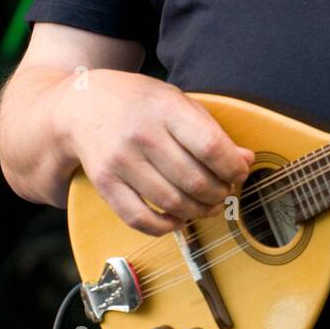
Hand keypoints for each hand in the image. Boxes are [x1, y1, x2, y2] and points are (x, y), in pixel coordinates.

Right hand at [56, 70, 254, 234]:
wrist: (83, 105)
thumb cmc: (139, 102)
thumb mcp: (177, 102)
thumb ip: (211, 130)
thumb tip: (245, 160)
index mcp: (165, 109)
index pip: (209, 147)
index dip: (232, 167)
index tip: (240, 173)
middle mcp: (141, 136)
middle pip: (194, 180)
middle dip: (219, 193)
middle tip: (225, 191)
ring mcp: (120, 162)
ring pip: (172, 203)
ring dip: (199, 211)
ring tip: (208, 205)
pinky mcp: (105, 184)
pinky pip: (140, 219)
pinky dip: (166, 226)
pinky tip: (179, 218)